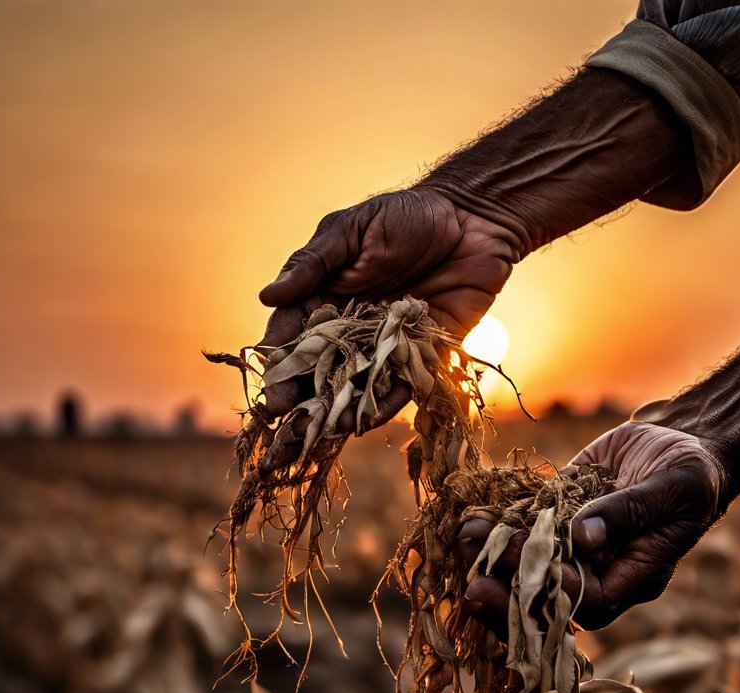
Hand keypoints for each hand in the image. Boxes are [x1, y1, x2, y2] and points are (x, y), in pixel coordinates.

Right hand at [257, 186, 525, 423]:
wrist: (472, 221)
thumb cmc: (406, 216)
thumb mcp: (350, 231)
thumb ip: (312, 264)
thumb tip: (266, 296)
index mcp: (325, 298)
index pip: (295, 337)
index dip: (281, 363)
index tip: (271, 389)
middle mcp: (352, 328)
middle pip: (321, 370)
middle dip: (304, 397)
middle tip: (289, 423)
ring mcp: (386, 345)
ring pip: (357, 383)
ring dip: (340, 407)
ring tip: (325, 429)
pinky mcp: (422, 354)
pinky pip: (401, 384)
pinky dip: (385, 401)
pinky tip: (366, 420)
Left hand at [458, 421, 729, 633]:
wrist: (680, 444)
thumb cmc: (692, 474)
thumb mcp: (674, 489)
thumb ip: (631, 513)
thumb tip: (585, 538)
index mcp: (632, 579)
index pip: (586, 602)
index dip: (552, 594)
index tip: (521, 576)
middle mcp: (596, 572)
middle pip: (547, 598)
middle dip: (508, 593)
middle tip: (472, 584)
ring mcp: (571, 548)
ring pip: (526, 566)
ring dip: (493, 557)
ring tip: (465, 537)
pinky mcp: (555, 518)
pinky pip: (522, 528)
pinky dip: (497, 522)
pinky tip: (471, 513)